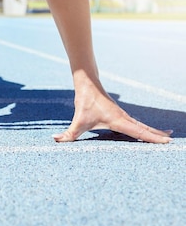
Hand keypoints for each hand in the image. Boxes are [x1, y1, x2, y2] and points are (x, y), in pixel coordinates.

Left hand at [53, 86, 171, 143]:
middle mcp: (123, 118)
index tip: (165, 142)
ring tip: (166, 136)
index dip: (151, 138)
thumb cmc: (84, 101)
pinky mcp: (119, 113)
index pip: (138, 132)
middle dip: (157, 135)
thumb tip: (55, 140)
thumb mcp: (77, 120)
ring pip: (140, 125)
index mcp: (118, 121)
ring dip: (153, 131)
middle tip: (171, 141)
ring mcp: (122, 115)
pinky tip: (148, 130)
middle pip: (143, 128)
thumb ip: (69, 133)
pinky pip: (135, 122)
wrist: (87, 82)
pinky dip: (144, 127)